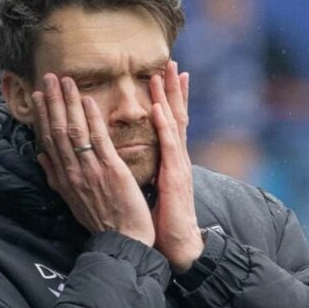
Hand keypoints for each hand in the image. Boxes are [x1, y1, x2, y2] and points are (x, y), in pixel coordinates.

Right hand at [31, 73, 154, 245]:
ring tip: (66, 80)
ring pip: (75, 131)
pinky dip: (92, 120)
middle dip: (53, 102)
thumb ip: (55, 177)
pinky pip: (99, 141)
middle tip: (49, 77)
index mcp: (64, 178)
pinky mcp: (111, 171)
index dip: (43, 116)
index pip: (49, 140)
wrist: (122, 241)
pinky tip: (88, 101)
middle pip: (58, 131)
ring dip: (69, 103)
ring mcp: (91, 171)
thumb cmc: (102, 222)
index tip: (40, 96)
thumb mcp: (72, 201)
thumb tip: (41, 156)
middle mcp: (73, 172)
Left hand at [149, 61, 201, 272]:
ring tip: (166, 73)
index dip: (167, 99)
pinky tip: (158, 108)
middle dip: (174, 89)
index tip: (162, 77)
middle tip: (171, 63)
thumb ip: (144, 171)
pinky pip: (169, 145)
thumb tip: (130, 160)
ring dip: (170, 97)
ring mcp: (178, 165)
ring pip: (175, 123)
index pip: (169, 123)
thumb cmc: (160, 221)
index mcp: (170, 161)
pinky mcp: (174, 175)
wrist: (177, 244)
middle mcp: (177, 158)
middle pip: (177, 115)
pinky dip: (164, 125)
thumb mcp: (151, 190)